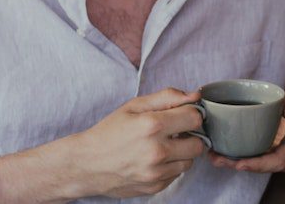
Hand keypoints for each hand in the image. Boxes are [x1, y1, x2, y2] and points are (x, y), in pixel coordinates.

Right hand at [73, 88, 206, 197]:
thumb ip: (167, 97)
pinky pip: (176, 175)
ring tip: (164, 145)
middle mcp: (157, 151)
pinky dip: (171, 166)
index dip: (191, 114)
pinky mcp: (154, 187)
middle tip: (176, 131)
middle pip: (199, 144)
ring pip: (190, 161)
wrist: (85, 164)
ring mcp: (156, 173)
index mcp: (152, 126)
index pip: (195, 118)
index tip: (183, 115)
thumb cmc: (109, 132)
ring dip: (182, 152)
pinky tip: (155, 159)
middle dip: (191, 135)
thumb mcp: (134, 106)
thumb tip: (194, 95)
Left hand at [208, 80, 284, 172]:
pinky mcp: (274, 150)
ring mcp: (283, 154)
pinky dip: (240, 156)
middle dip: (240, 165)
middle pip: (265, 166)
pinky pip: (257, 157)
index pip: (280, 160)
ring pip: (259, 164)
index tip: (240, 163)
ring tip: (214, 157)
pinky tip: (223, 152)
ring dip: (236, 163)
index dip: (259, 164)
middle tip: (217, 158)